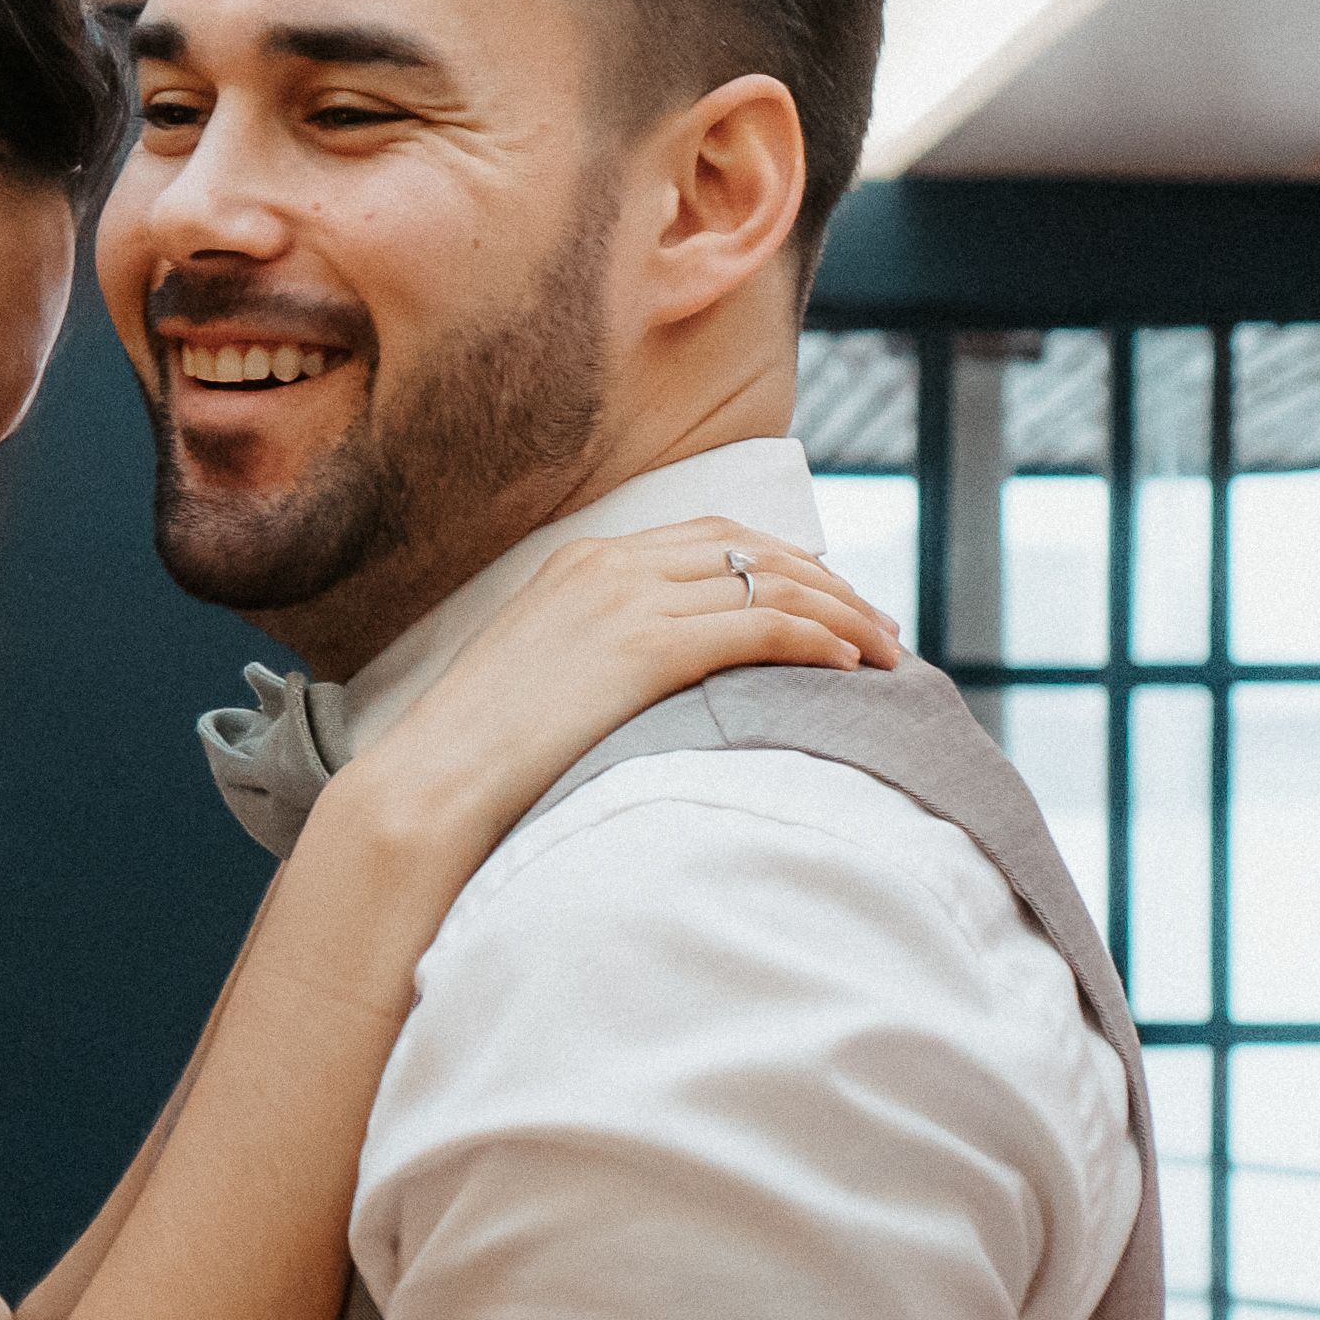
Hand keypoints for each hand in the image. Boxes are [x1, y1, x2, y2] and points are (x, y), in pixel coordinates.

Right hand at [323, 519, 901, 861]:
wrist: (431, 784)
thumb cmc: (477, 758)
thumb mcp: (539, 679)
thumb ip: (595, 656)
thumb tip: (649, 687)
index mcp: (581, 561)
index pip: (710, 536)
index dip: (782, 561)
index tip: (828, 600)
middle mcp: (609, 564)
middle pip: (752, 548)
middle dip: (828, 582)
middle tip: (880, 626)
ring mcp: (626, 600)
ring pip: (770, 584)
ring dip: (842, 614)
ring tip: (888, 652)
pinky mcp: (644, 647)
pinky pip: (759, 627)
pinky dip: (816, 639)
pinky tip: (849, 665)